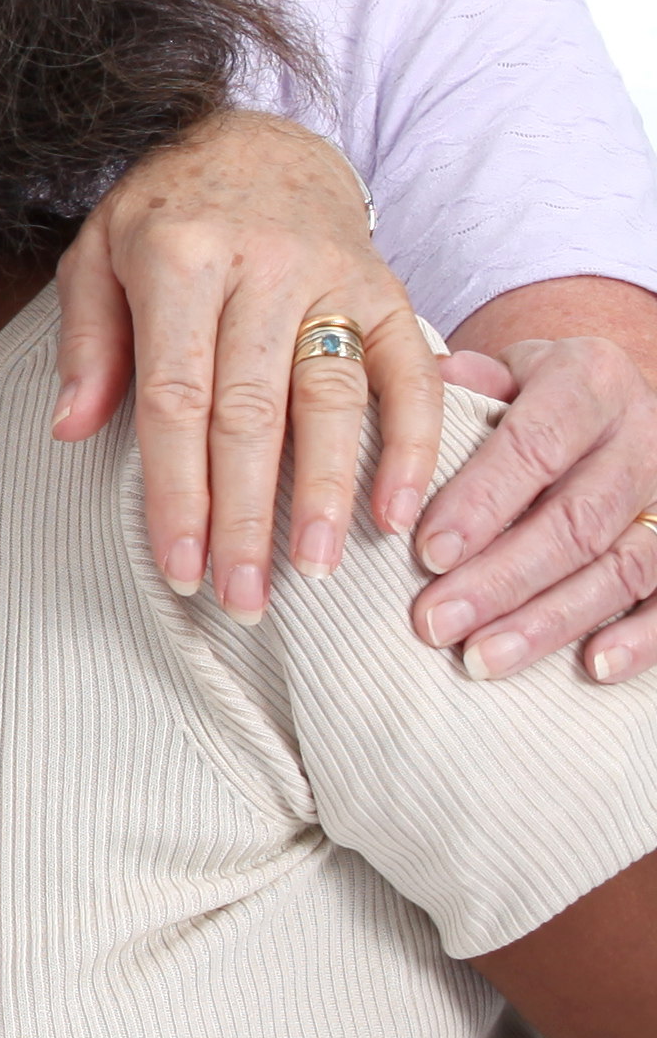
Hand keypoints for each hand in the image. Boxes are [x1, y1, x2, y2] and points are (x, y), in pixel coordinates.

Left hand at [55, 105, 446, 613]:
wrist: (258, 141)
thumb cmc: (164, 213)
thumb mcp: (95, 254)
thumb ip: (86, 342)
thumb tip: (71, 429)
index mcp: (178, 258)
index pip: (177, 398)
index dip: (177, 490)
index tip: (178, 565)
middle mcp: (261, 267)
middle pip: (252, 412)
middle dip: (245, 514)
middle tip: (241, 596)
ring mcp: (334, 278)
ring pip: (332, 400)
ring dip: (325, 493)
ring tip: (311, 571)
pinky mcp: (390, 289)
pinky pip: (410, 376)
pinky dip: (410, 447)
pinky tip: (394, 514)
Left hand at [407, 308, 656, 679]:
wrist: (626, 399)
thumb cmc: (543, 394)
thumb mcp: (508, 369)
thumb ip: (462, 388)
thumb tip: (404, 418)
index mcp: (592, 382)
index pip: (533, 446)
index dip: (481, 503)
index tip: (427, 553)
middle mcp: (646, 437)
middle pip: (575, 520)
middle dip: (500, 579)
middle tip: (434, 622)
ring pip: (622, 567)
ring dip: (551, 620)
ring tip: (482, 658)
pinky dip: (642, 639)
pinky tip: (594, 667)